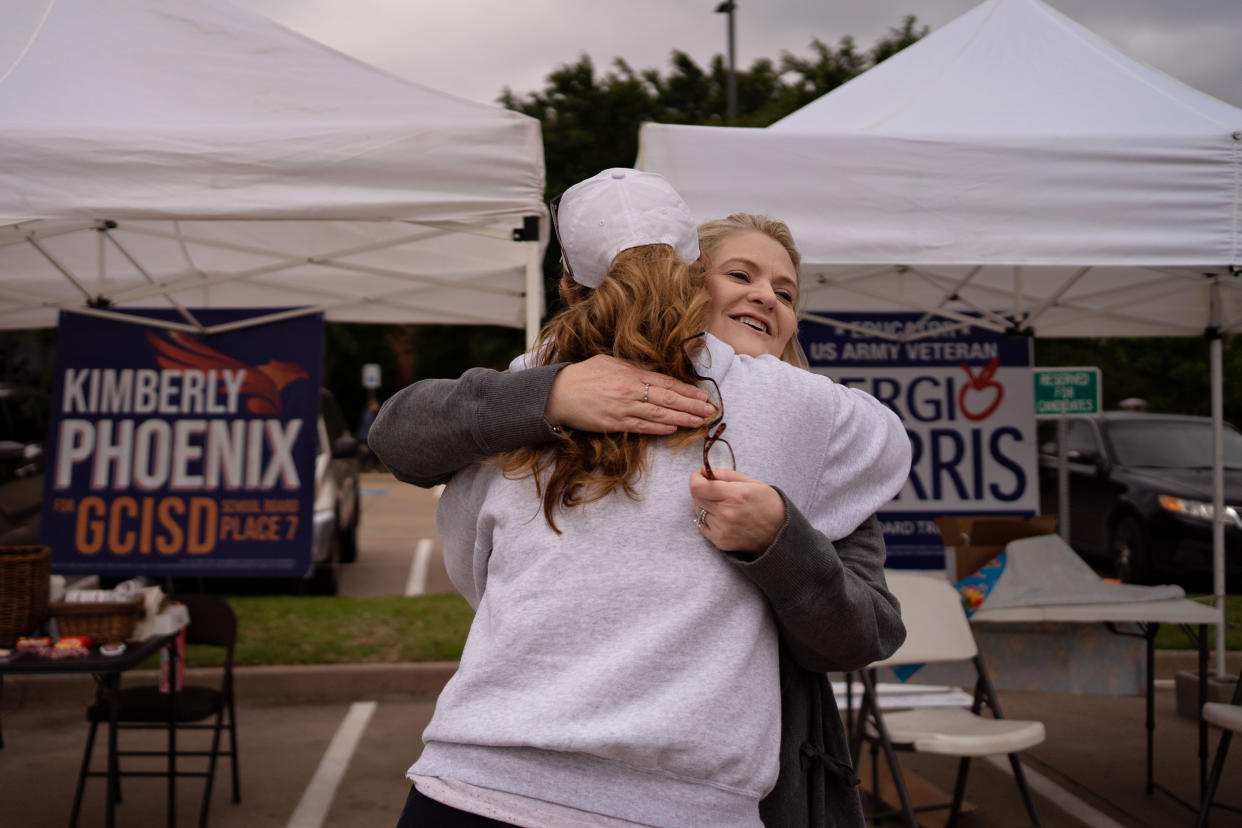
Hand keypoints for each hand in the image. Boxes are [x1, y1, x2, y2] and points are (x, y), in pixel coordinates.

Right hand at [545, 355, 716, 434]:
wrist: (558, 393)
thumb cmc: (584, 375)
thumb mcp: (611, 362)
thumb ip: (635, 367)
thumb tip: (656, 371)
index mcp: (631, 373)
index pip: (666, 382)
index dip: (686, 390)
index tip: (703, 395)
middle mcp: (630, 391)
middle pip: (667, 399)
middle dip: (691, 405)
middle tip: (710, 411)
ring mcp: (623, 409)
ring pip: (658, 415)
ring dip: (681, 419)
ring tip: (698, 421)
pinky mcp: (615, 424)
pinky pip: (641, 427)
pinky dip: (659, 428)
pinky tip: (673, 429)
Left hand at [689, 467, 786, 556]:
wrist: (779, 533)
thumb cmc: (767, 504)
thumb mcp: (751, 482)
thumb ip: (724, 474)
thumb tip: (702, 470)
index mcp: (734, 495)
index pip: (697, 487)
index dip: (695, 478)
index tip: (701, 475)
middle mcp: (726, 513)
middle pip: (696, 498)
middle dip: (701, 490)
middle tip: (714, 489)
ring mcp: (722, 529)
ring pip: (698, 512)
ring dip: (706, 505)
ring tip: (723, 506)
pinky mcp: (720, 541)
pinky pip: (703, 526)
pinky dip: (709, 520)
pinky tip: (724, 518)